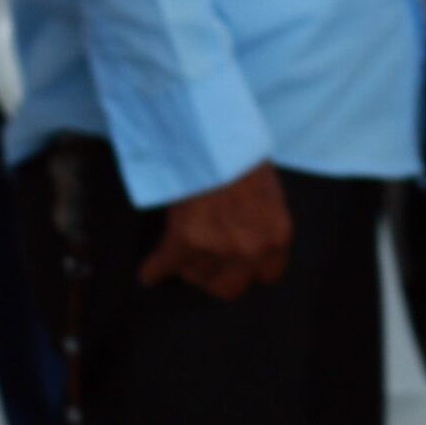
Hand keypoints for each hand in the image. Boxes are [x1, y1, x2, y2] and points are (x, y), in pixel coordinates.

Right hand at [139, 164, 292, 301]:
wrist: (214, 136)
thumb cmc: (243, 154)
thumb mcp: (268, 191)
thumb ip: (262, 221)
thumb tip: (249, 234)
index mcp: (276, 237)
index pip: (268, 275)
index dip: (250, 269)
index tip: (239, 263)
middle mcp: (250, 251)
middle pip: (231, 287)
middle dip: (218, 276)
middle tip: (208, 261)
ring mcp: (217, 250)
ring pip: (197, 275)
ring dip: (189, 265)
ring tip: (182, 249)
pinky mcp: (184, 243)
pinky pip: (164, 266)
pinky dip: (154, 269)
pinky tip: (149, 274)